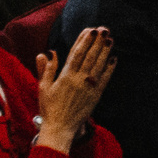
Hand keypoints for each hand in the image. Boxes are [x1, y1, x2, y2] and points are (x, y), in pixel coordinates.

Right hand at [34, 27, 115, 144]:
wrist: (60, 128)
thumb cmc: (49, 108)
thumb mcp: (43, 87)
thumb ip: (46, 69)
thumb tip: (46, 52)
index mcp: (65, 76)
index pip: (76, 53)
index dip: (84, 40)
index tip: (90, 30)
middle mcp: (78, 79)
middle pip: (90, 56)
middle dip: (97, 41)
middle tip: (104, 29)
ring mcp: (88, 87)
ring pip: (98, 65)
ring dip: (105, 51)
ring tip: (110, 39)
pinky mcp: (95, 96)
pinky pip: (104, 80)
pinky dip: (109, 69)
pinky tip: (114, 59)